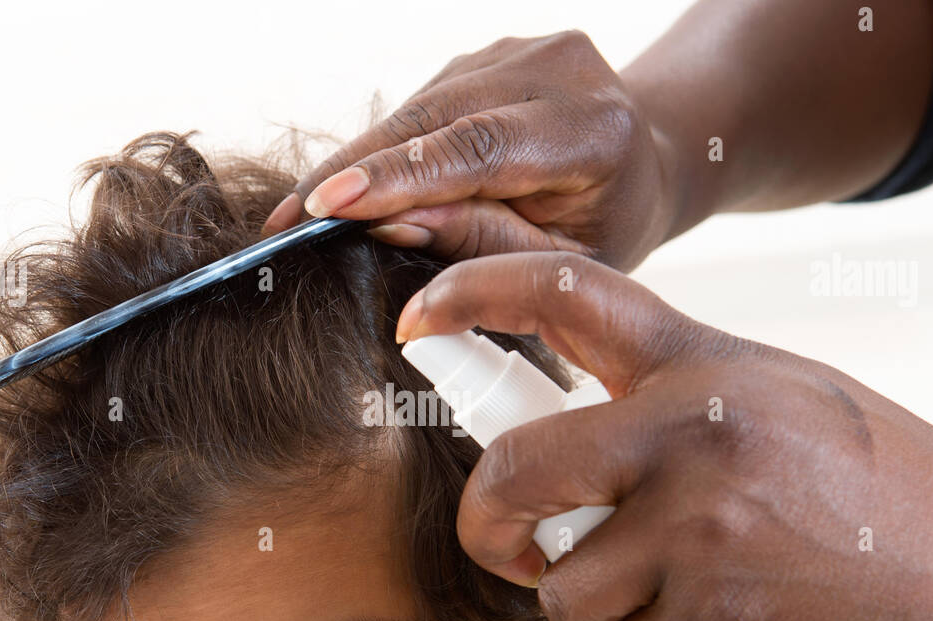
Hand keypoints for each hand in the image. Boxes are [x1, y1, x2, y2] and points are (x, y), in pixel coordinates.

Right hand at [260, 31, 675, 271]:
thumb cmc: (611, 222)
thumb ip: (483, 241)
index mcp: (595, 131)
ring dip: (355, 162)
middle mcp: (559, 71)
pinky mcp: (489, 54)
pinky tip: (347, 186)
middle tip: (286, 222)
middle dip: (354, 172)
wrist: (646, 159)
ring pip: (416, 108)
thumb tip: (387, 228)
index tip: (330, 206)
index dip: (399, 176)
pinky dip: (381, 148)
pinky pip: (420, 105)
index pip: (481, 148)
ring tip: (301, 211)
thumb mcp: (563, 257)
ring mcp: (521, 50)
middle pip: (435, 120)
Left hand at [395, 252, 932, 620]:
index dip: (471, 290)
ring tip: (668, 596)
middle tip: (510, 546)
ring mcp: (697, 526)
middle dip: (488, 525)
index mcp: (701, 363)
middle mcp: (688, 431)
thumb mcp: (777, 397)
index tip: (418, 314)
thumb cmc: (880, 487)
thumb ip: (673, 400)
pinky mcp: (712, 618)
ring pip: (561, 589)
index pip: (562, 293)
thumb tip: (566, 435)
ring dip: (593, 611)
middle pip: (510, 471)